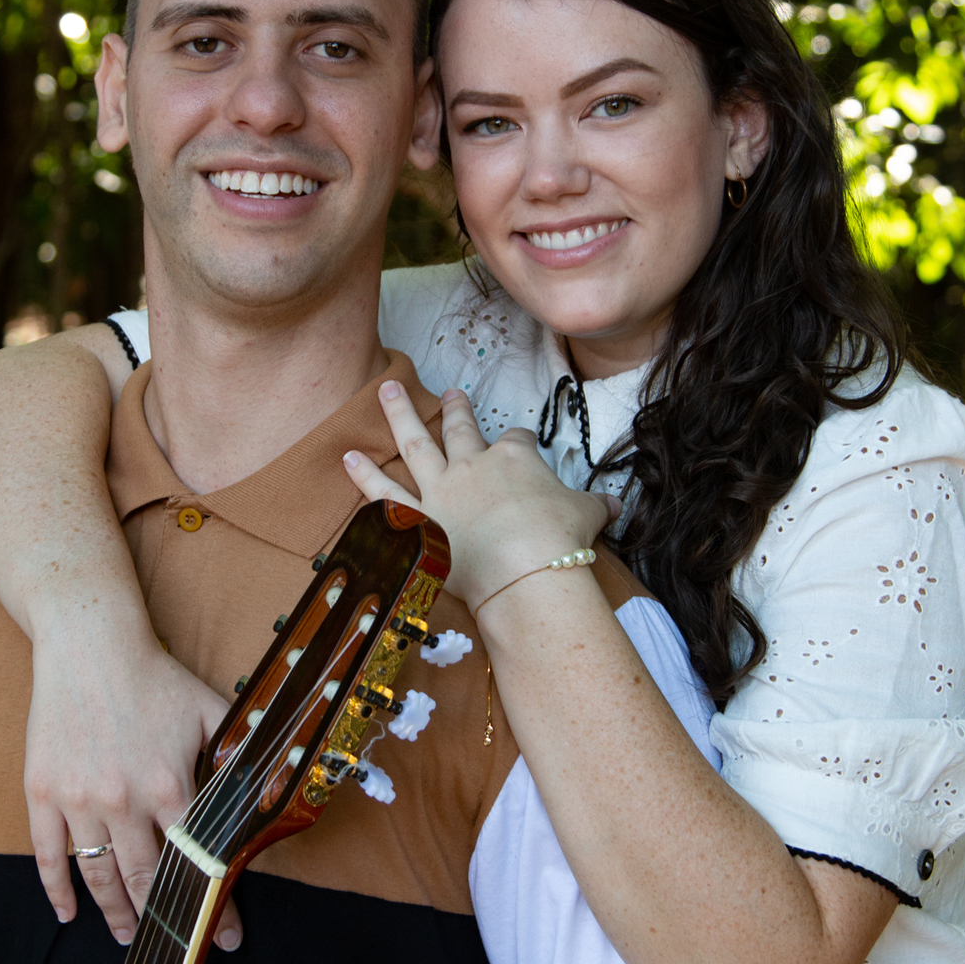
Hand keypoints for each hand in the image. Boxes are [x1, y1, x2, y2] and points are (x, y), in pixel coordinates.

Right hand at [25, 627, 241, 948]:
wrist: (89, 645)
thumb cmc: (154, 677)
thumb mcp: (211, 711)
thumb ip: (239, 754)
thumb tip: (272, 786)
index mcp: (171, 785)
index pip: (198, 859)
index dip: (215, 903)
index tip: (225, 937)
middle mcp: (124, 801)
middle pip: (145, 879)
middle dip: (164, 919)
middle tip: (175, 944)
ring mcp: (78, 799)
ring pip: (98, 876)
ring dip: (115, 914)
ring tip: (127, 935)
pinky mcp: (42, 792)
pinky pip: (47, 855)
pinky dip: (58, 890)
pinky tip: (69, 913)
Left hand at [343, 382, 617, 616]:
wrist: (528, 572)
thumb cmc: (560, 541)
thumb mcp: (588, 516)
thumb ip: (597, 507)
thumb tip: (617, 506)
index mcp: (516, 460)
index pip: (518, 441)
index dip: (520, 443)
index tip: (521, 446)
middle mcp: (474, 466)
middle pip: (463, 429)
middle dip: (456, 409)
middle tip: (447, 391)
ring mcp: (442, 490)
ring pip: (416, 444)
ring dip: (399, 416)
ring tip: (385, 391)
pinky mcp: (418, 521)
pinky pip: (385, 495)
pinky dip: (364, 476)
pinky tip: (347, 457)